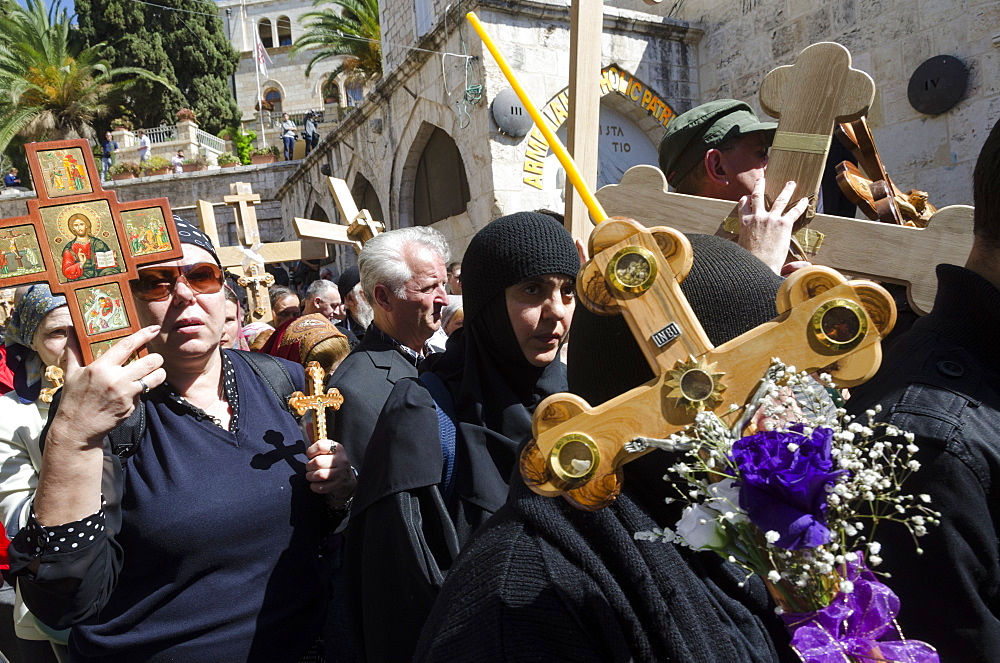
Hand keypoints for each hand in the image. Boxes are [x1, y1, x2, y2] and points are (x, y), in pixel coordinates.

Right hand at [49, 325, 164, 447]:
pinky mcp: (132, 406)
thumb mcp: (71, 373)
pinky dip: (142, 391)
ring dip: (158, 373)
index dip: (143, 335)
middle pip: (150, 361)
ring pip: (156, 377)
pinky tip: (133, 392)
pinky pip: (144, 393)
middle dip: (156, 358)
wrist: (78, 429)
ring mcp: (126, 394)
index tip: (154, 329)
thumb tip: (70, 329)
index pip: (127, 345)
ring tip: (153, 372)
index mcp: (100, 368)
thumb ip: (73, 350)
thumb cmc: (74, 399)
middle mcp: (116, 379)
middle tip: (154, 358)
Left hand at [305, 439, 356, 499]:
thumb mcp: (326, 449)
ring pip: (319, 475)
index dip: (310, 451)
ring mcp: (341, 473)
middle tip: (310, 467)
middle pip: (317, 462)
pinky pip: (321, 487)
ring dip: (310, 476)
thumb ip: (316, 438)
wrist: (346, 478)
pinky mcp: (338, 485)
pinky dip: (314, 486)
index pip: (320, 445)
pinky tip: (315, 483)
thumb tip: (307, 424)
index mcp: (338, 447)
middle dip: (308, 466)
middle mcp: (341, 459)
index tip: (310, 455)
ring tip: (311, 475)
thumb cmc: (332, 460)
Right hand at [737, 178, 808, 274]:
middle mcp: (756, 217)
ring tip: (791, 183)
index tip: (746, 197)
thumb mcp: (740, 249)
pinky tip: (805, 200)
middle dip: (759, 186)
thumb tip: (739, 255)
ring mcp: (771, 219)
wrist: (757, 265)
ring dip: (786, 190)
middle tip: (761, 180)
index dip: (745, 200)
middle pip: (757, 196)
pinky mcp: (783, 225)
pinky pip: (794, 212)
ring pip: (779, 200)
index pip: (743, 206)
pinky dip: (800, 205)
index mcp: (744, 223)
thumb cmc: (748, 261)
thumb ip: (743, 246)